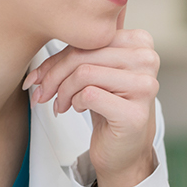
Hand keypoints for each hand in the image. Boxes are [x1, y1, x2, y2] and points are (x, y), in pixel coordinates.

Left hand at [22, 10, 159, 186]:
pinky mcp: (134, 112)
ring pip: (84, 73)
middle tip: (42, 93)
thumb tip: (38, 43)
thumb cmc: (108, 106)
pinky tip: (77, 109)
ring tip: (60, 104)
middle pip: (84, 54)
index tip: (41, 76)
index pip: (89, 37)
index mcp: (141, 42)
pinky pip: (89, 95)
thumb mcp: (94, 72)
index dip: (59, 56)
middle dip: (54, 75)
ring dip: (63, 91)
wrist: (123, 149)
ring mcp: (145, 86)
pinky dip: (75, 102)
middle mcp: (148, 59)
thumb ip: (77, 52)